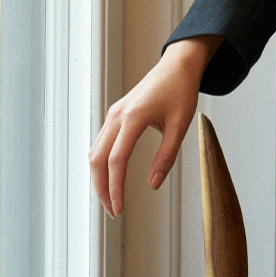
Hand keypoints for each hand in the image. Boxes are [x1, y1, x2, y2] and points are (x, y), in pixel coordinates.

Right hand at [88, 36, 221, 216]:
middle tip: (112, 211)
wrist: (177, 65)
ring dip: (99, 177)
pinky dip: (102, 164)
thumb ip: (166, 157)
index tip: (118, 208)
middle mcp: (117, 116)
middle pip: (97, 158)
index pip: (116, 160)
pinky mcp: (115, 115)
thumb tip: (153, 184)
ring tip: (111, 199)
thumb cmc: (181, 91)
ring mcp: (113, 115)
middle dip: (101, 188)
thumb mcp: (180, 126)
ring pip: (95, 152)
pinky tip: (110, 178)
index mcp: (133, 117)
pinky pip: (101, 143)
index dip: (115, 187)